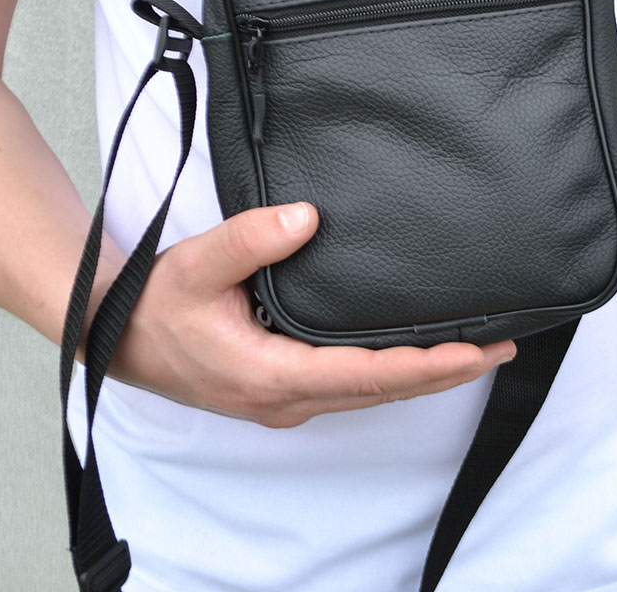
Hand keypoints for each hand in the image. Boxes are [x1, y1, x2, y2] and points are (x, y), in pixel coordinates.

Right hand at [100, 201, 515, 426]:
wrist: (117, 338)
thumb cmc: (156, 307)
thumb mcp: (198, 264)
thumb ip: (252, 239)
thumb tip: (307, 217)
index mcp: (273, 375)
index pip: (368, 375)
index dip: (426, 365)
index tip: (475, 351)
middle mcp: (287, 398)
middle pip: (383, 392)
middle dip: (444, 373)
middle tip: (499, 349)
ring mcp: (285, 399)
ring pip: (370, 395)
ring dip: (423, 376)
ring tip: (472, 353)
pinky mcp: (281, 389)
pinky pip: (351, 388)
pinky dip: (392, 375)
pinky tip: (411, 357)